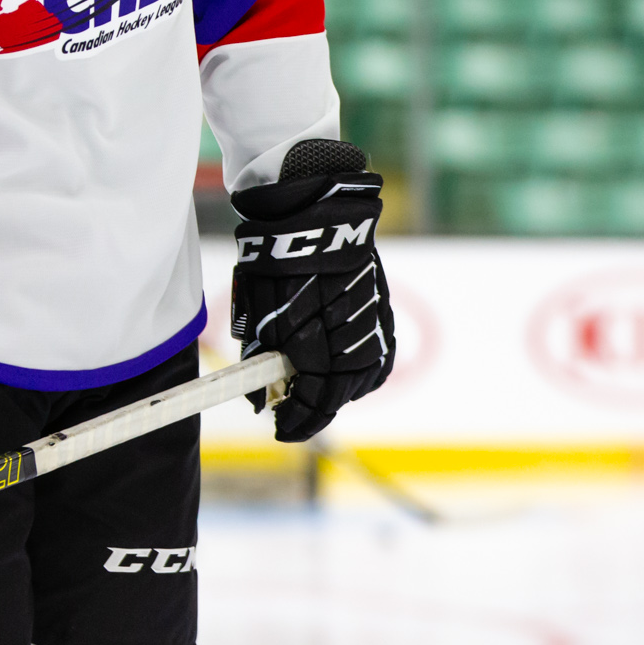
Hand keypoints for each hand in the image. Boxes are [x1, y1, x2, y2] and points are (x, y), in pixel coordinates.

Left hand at [229, 139, 394, 442]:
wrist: (315, 215)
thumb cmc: (278, 263)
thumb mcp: (260, 314)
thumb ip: (262, 361)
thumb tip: (262, 399)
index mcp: (318, 345)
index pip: (312, 403)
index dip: (296, 422)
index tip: (280, 429)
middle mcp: (351, 342)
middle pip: (338, 396)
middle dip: (314, 408)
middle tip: (292, 412)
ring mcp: (372, 328)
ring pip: (360, 379)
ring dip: (337, 390)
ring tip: (314, 391)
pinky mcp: (383, 314)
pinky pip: (376, 358)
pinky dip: (359, 370)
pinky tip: (343, 369)